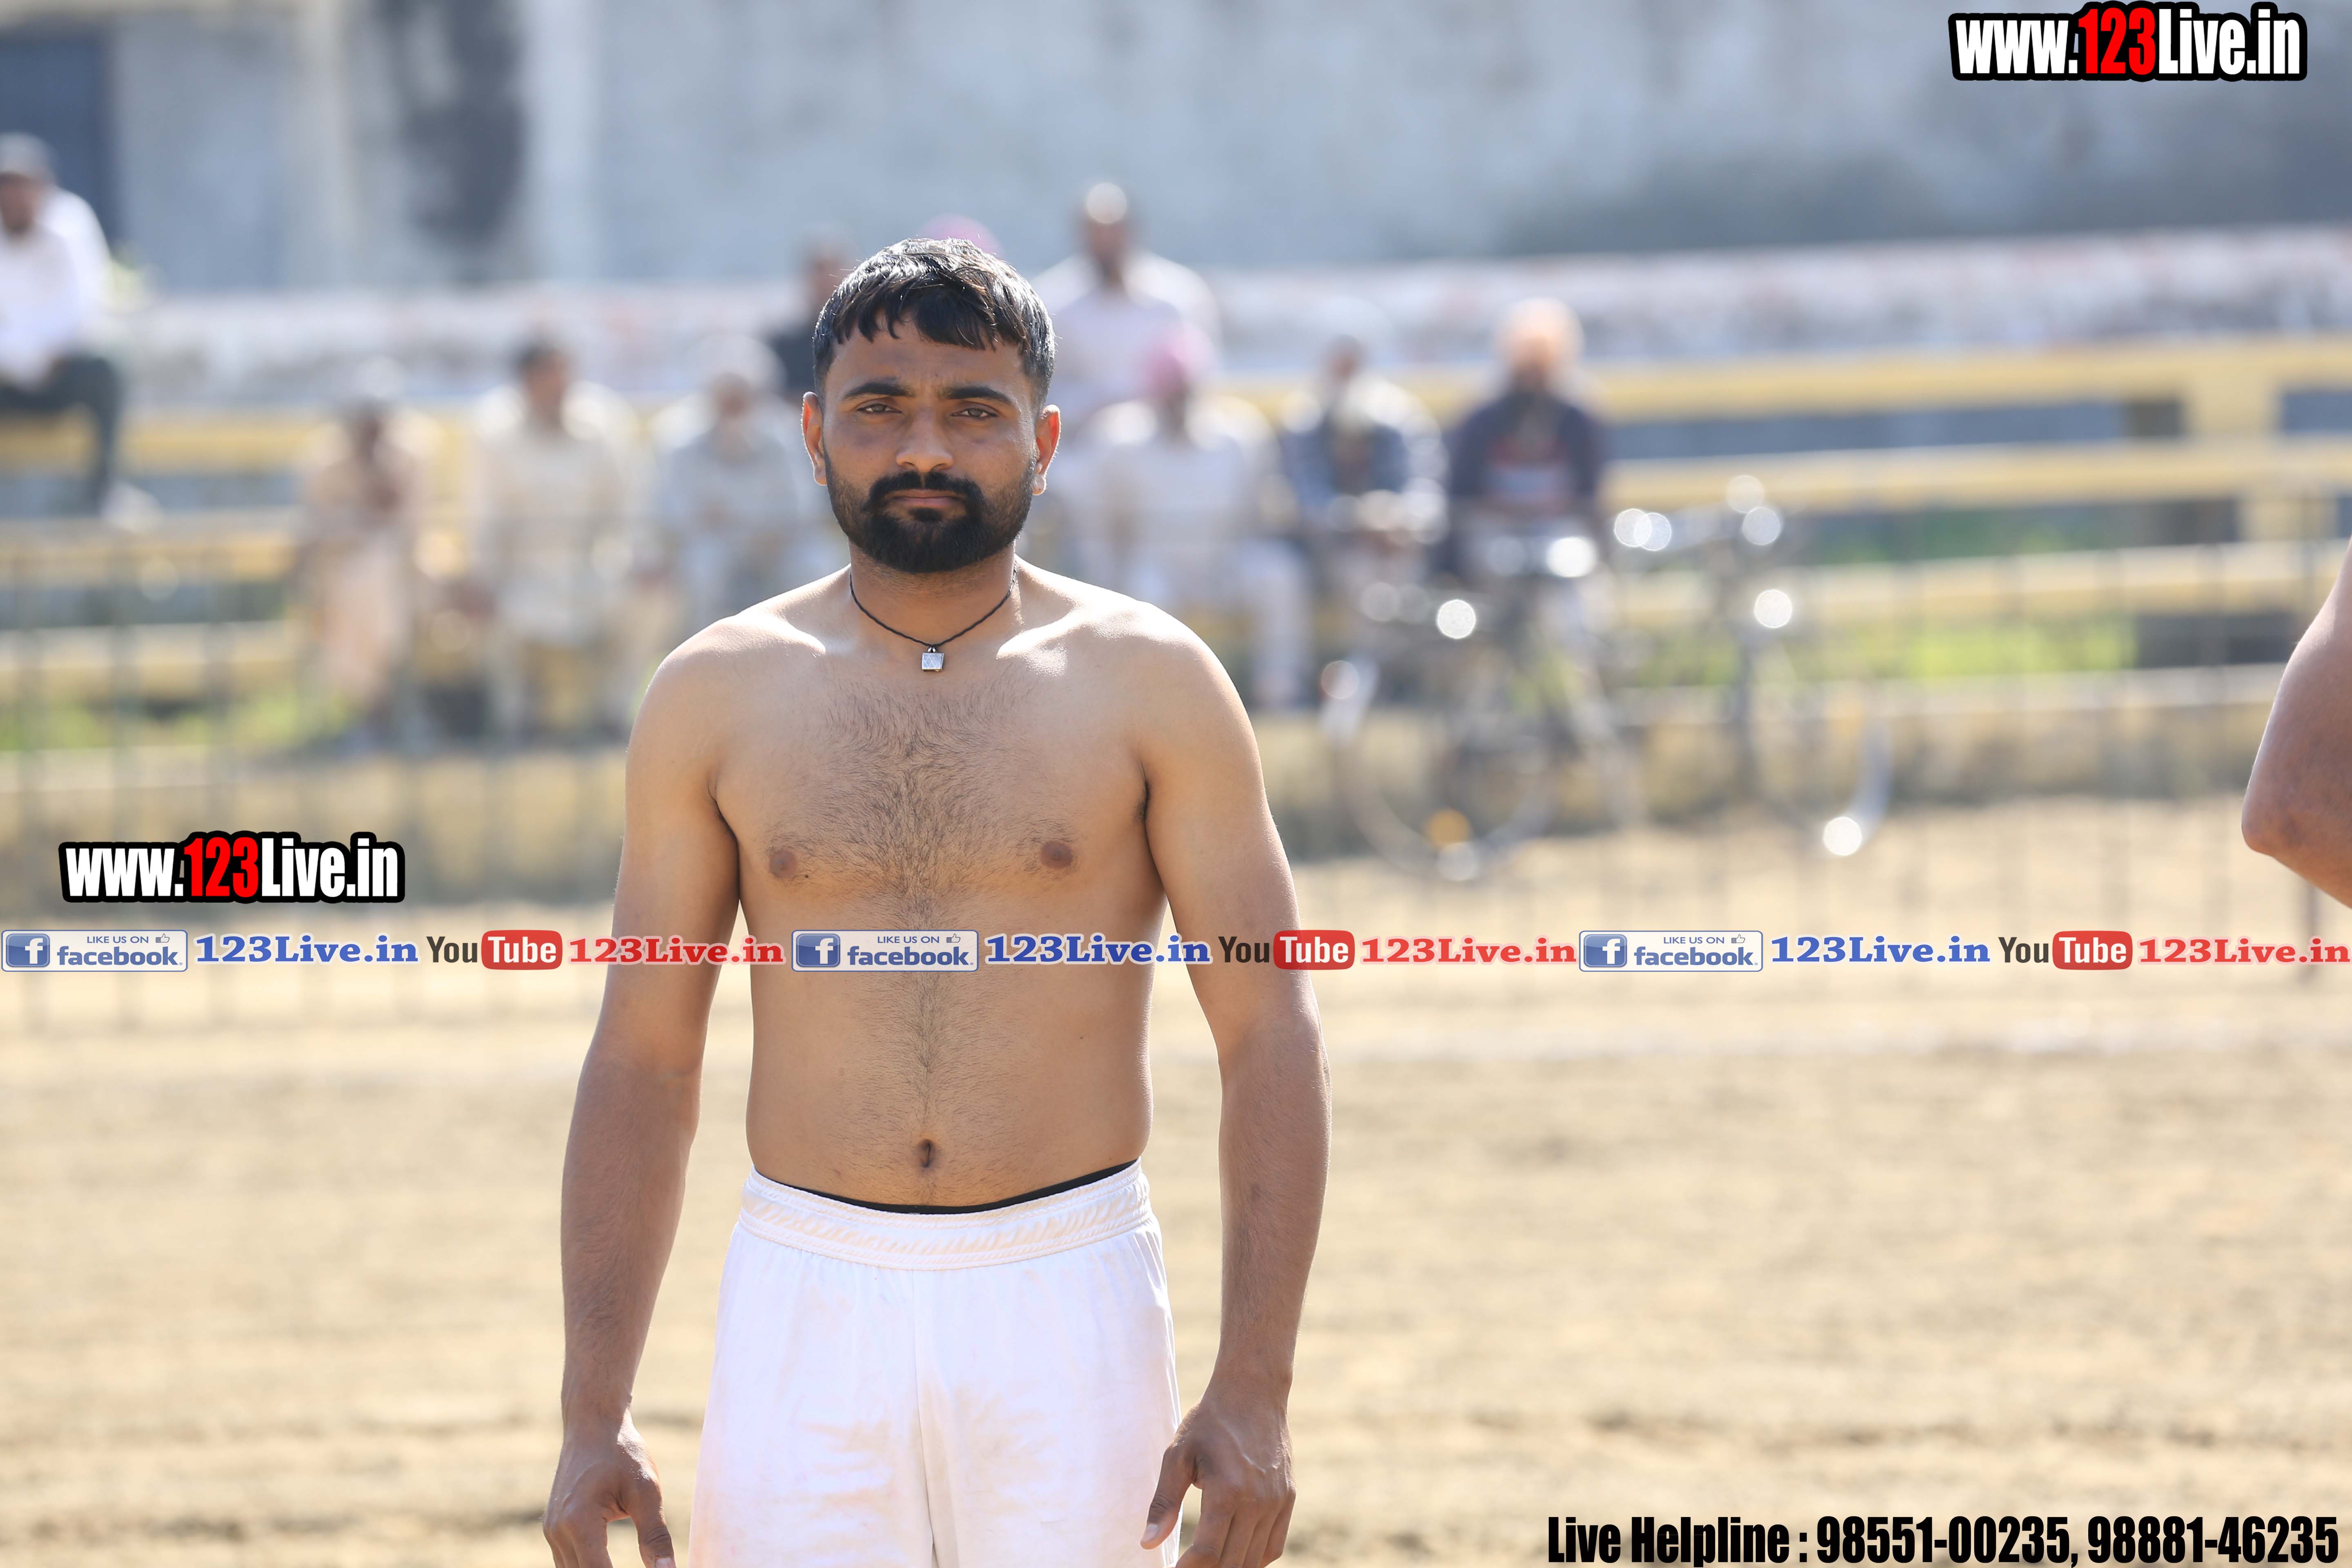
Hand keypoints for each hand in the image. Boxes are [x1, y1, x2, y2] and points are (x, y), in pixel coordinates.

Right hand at [543, 1412, 674, 1567]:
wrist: (593, 1423)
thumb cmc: (623, 1453)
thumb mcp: (647, 1491)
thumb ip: (655, 1535)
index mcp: (579, 1521)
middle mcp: (558, 1530)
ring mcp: (552, 1530)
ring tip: (624, 1562)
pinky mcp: (553, 1528)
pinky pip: (568, 1561)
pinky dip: (589, 1567)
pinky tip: (609, 1564)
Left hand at [1142, 1381, 1294, 1565]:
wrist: (1253, 1393)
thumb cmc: (1209, 1423)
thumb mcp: (1178, 1456)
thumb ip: (1163, 1503)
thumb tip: (1148, 1543)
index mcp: (1227, 1491)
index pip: (1207, 1552)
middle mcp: (1257, 1501)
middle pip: (1230, 1562)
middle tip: (1187, 1566)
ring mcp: (1276, 1502)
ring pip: (1253, 1559)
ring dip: (1229, 1567)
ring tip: (1206, 1563)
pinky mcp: (1287, 1499)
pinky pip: (1273, 1547)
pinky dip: (1253, 1560)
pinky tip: (1234, 1556)